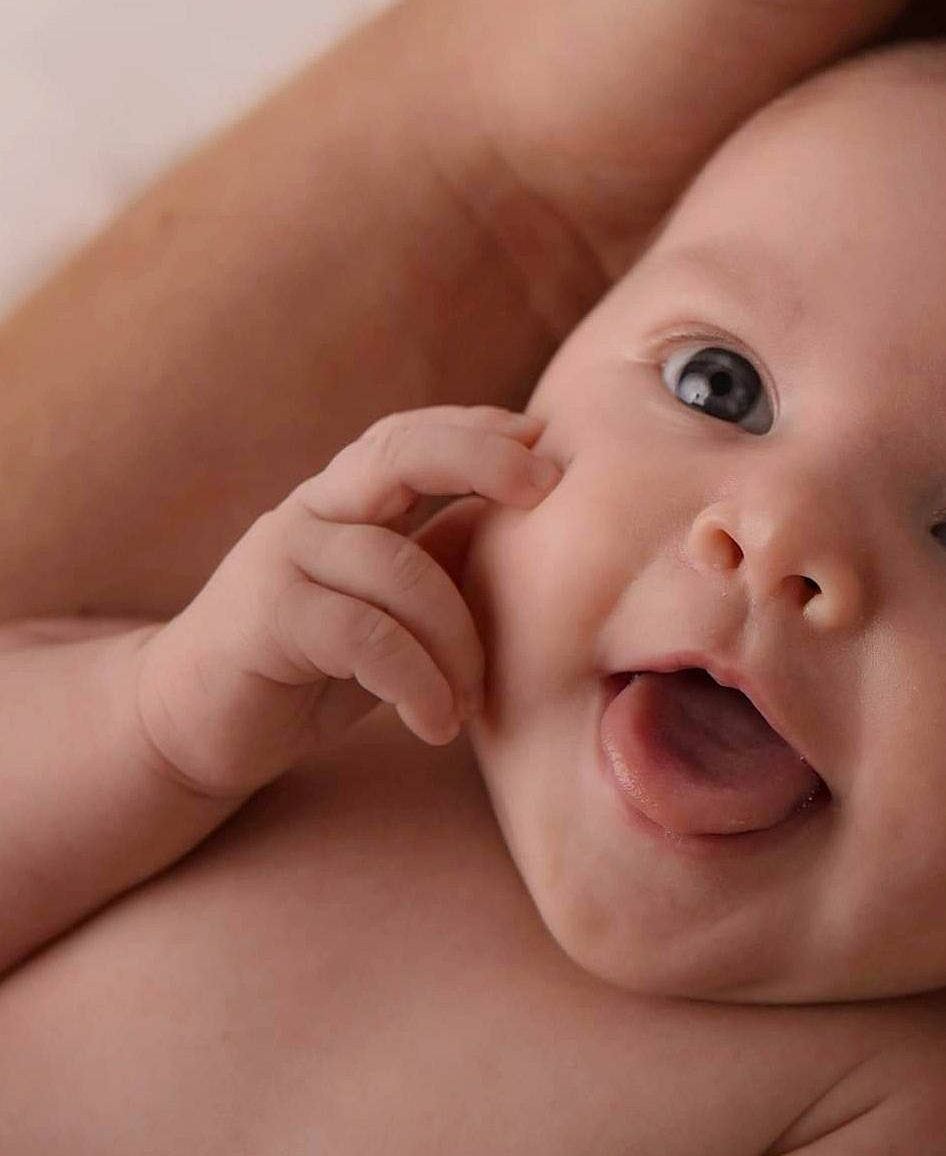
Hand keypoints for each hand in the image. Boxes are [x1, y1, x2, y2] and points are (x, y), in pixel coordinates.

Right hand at [134, 407, 558, 797]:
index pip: (412, 437)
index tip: (545, 442)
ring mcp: (283, 557)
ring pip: (400, 568)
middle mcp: (313, 512)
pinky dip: (418, 682)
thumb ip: (440, 569)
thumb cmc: (312, 666)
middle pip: (398, 454)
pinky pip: (367, 635)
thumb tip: (539, 544)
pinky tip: (436, 724)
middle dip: (480, 460)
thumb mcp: (389, 610)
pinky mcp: (265, 617)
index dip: (478, 430)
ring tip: (472, 703)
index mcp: (345, 501)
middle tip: (546, 491)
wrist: (190, 725)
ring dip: (458, 642)